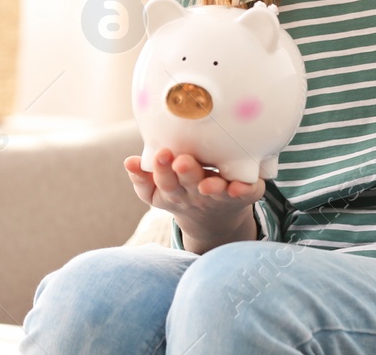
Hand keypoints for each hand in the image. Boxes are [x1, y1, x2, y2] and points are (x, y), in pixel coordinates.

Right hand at [124, 148, 260, 247]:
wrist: (216, 220)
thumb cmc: (184, 193)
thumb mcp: (159, 191)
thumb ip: (142, 177)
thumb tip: (129, 162)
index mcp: (175, 191)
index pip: (164, 182)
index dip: (161, 170)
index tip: (161, 153)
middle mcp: (195, 195)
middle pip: (188, 184)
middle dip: (184, 172)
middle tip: (180, 160)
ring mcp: (219, 197)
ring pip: (216, 192)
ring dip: (211, 187)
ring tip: (206, 184)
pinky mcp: (243, 196)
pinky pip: (246, 194)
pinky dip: (244, 190)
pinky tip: (240, 186)